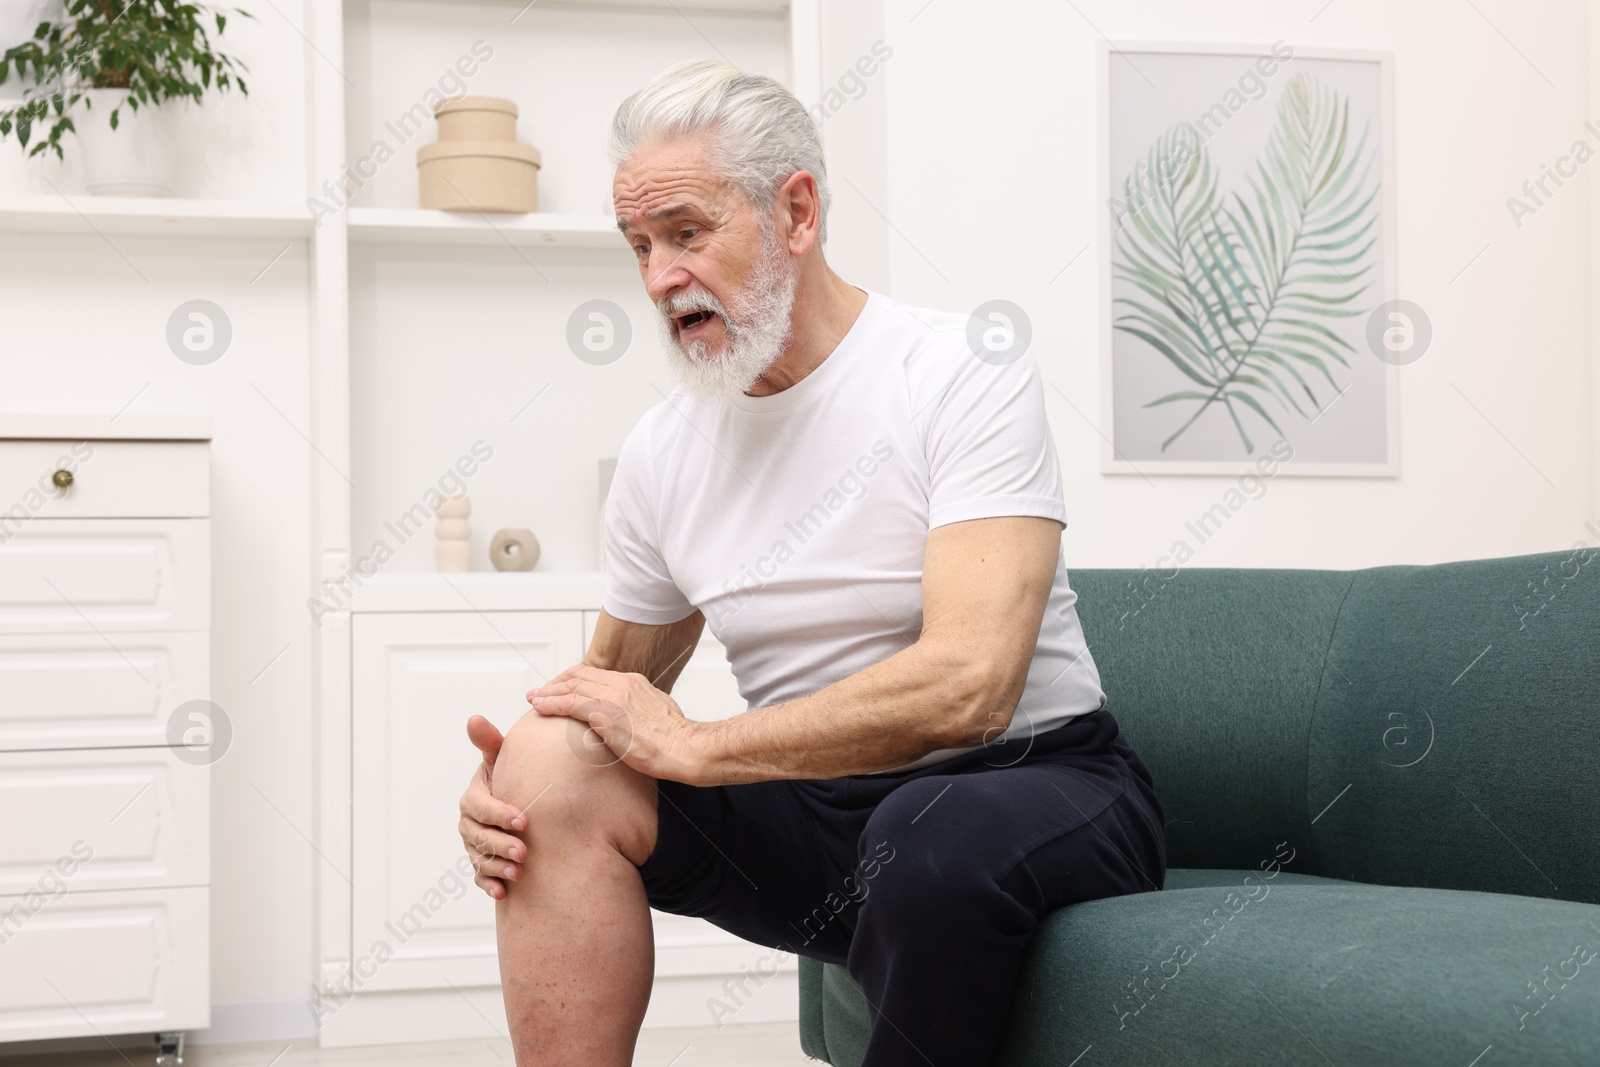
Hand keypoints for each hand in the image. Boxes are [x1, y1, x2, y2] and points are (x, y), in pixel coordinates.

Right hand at [458, 714, 527, 899]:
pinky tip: (504, 892)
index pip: (480, 807)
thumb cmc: (512, 774)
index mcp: (473, 796)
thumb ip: (490, 743)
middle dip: (499, 845)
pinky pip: (480, 878)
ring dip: (497, 867)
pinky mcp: (482, 863)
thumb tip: (474, 718)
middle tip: (523, 852)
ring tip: (519, 873)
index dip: (499, 814)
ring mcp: (474, 845)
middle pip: (478, 837)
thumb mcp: (501, 759)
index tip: (523, 820)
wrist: (521, 801)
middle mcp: (469, 822)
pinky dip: (490, 885)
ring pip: (480, 859)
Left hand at [528, 666, 706, 783]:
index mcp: (635, 682)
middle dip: (556, 682)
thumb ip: (640, 711)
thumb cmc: (676, 741)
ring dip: (548, 691)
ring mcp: (613, 696)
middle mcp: (622, 683)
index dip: (573, 680)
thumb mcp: (658, 715)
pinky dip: (550, 703)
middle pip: (579, 674)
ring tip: (534, 698)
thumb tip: (630, 719)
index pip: (595, 674)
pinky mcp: (605, 712)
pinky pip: (569, 702)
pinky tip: (539, 707)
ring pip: (570, 685)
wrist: (686, 748)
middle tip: (541, 693)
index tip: (561, 689)